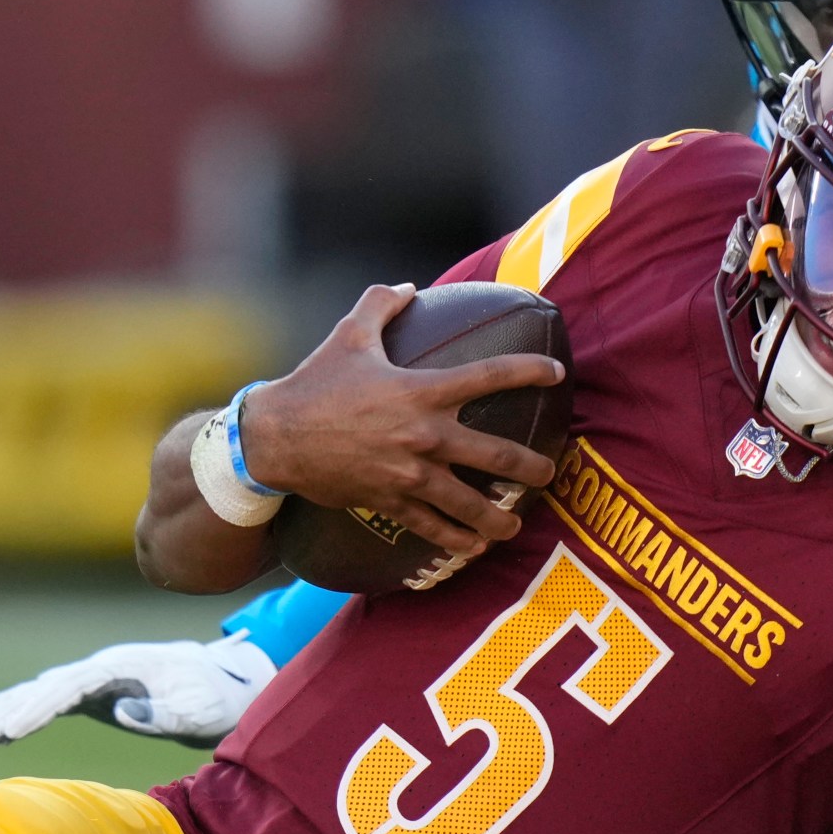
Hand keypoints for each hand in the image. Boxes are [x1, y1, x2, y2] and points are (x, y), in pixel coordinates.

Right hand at [0, 633, 277, 747]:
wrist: (231, 686)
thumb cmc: (218, 699)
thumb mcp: (200, 711)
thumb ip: (162, 713)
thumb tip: (120, 711)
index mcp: (125, 665)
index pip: (73, 684)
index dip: (40, 706)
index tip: (14, 729)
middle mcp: (106, 667)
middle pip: (52, 685)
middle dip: (17, 709)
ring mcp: (101, 679)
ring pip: (48, 689)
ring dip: (14, 707)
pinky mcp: (100, 695)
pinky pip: (56, 701)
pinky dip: (27, 710)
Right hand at [240, 284, 562, 557]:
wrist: (275, 437)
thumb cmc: (313, 383)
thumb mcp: (348, 335)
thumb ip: (381, 304)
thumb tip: (408, 286)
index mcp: (421, 390)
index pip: (491, 376)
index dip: (531, 371)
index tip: (558, 373)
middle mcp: (424, 435)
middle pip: (497, 455)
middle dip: (531, 467)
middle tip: (549, 473)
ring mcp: (409, 474)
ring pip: (469, 503)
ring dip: (499, 518)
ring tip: (515, 526)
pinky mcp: (389, 501)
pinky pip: (431, 527)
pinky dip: (455, 540)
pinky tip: (473, 547)